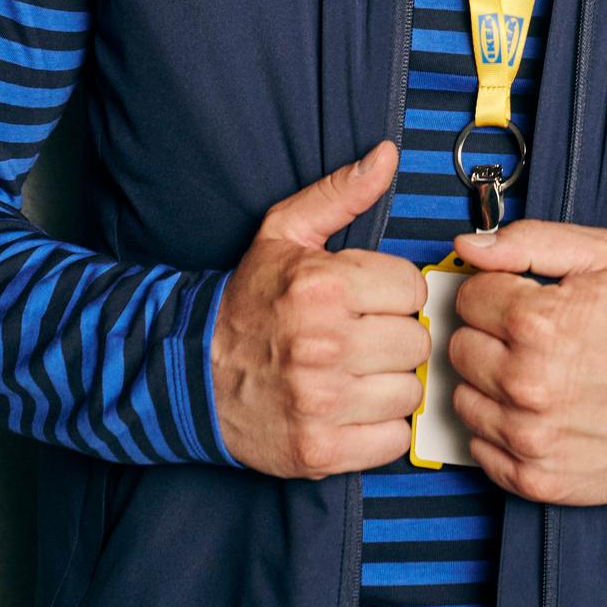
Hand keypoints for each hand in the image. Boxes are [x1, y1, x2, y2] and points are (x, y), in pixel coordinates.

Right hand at [210, 140, 428, 477]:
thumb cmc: (249, 299)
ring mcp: (321, 402)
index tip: (371, 298)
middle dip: (395, 334)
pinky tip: (354, 406)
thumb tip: (387, 155)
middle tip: (365, 334)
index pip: (412, 287)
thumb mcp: (285, 232)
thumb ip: (341, 192)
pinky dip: (381, 427)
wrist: (191, 373)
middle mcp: (324, 345)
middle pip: (415, 340)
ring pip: (409, 390)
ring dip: (391, 382)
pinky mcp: (319, 451)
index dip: (394, 291)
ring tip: (358, 369)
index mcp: (322, 287)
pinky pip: (393, 439)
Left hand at [447, 220, 606, 504]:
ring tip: (534, 373)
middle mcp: (525, 382)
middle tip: (528, 338)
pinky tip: (534, 410)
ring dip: (489, 383)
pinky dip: (498, 428)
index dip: (494, 292)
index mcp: (537, 322)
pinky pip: (478, 446)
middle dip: (487, 335)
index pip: (468, 297)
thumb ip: (527, 241)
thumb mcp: (601, 257)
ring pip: (462, 398)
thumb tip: (468, 245)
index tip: (519, 300)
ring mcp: (528, 436)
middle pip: (459, 348)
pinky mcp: (533, 478)